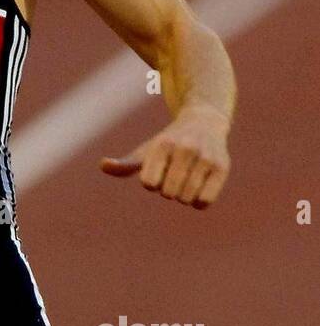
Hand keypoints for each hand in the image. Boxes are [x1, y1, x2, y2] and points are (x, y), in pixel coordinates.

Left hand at [100, 106, 230, 208]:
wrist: (205, 122)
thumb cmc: (169, 142)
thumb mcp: (146, 150)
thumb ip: (126, 164)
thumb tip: (103, 165)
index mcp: (163, 144)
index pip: (148, 183)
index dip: (152, 182)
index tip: (158, 170)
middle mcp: (185, 148)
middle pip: (168, 193)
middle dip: (168, 190)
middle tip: (174, 175)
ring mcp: (206, 157)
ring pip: (186, 198)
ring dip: (183, 197)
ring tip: (187, 179)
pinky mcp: (222, 167)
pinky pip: (205, 201)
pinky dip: (198, 203)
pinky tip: (199, 190)